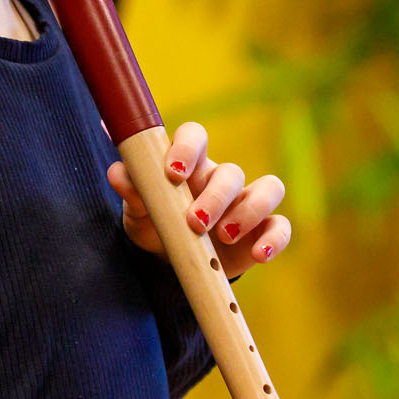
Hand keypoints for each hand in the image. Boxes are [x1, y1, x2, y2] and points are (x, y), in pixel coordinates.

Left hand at [105, 121, 291, 277]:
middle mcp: (221, 179)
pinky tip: (258, 254)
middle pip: (231, 172)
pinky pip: (280, 226)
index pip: (195, 136)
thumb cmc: (155, 224)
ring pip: (268, 189)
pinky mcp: (262, 230)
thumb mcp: (139, 211)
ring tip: (223, 236)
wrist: (171, 263)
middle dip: (215, 196)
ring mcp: (246, 202)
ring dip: (248, 212)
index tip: (173, 172)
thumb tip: (117, 171)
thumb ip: (131, 190)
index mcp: (189, 163)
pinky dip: (274, 238)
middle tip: (195, 222)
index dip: (188, 147)